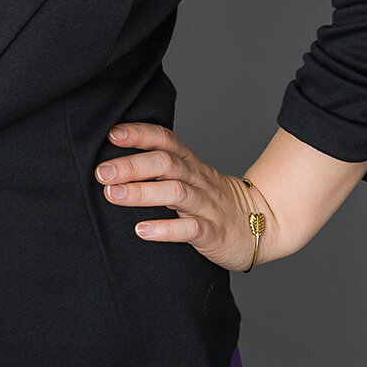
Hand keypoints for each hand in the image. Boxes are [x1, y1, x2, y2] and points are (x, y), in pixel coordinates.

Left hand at [95, 122, 272, 272]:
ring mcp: (206, 206)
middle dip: (132, 165)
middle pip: (166, 163)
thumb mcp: (191, 178)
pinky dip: (165, 229)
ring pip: (175, 192)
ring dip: (142, 192)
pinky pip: (190, 229)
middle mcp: (197, 180)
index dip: (139, 134)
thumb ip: (161, 168)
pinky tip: (142, 230)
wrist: (263, 225)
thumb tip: (115, 163)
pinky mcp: (213, 232)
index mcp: (190, 164)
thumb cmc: (216, 202)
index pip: (165, 140)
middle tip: (102, 172)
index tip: (112, 134)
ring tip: (113, 195)